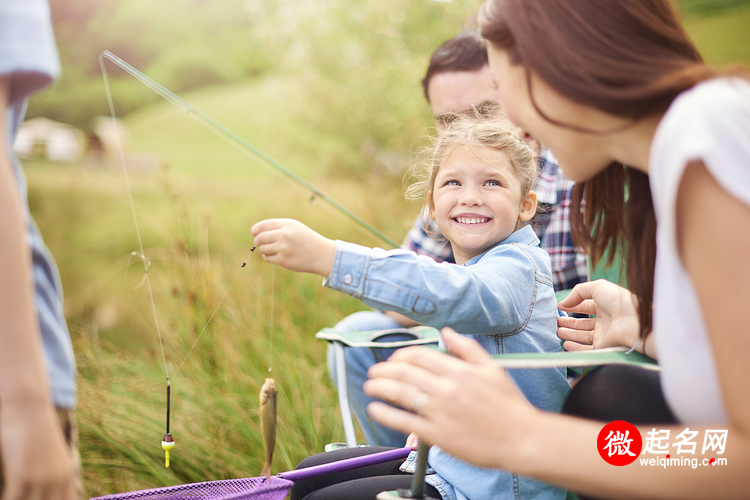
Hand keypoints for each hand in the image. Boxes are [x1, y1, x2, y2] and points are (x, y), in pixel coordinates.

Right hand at [0, 403, 76, 499]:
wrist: (29, 408)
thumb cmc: (35, 433)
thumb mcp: (49, 458)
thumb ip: (51, 479)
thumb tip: (45, 492)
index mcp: (68, 477)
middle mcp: (59, 481)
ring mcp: (42, 479)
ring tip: (13, 499)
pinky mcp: (22, 475)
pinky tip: (3, 499)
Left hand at [251, 219, 335, 275]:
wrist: (321, 254)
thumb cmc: (305, 239)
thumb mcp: (294, 227)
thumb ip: (276, 227)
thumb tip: (255, 233)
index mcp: (286, 225)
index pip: (262, 226)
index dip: (255, 230)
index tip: (254, 233)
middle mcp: (284, 235)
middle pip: (259, 238)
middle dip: (258, 241)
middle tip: (263, 243)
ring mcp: (283, 248)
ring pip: (262, 249)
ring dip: (265, 249)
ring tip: (276, 249)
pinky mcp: (283, 260)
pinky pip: (267, 258)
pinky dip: (270, 257)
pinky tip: (279, 255)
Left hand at [364, 328, 539, 469]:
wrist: (522, 439)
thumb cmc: (509, 405)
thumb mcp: (491, 369)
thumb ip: (467, 348)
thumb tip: (445, 332)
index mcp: (459, 370)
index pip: (418, 356)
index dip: (399, 356)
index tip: (393, 361)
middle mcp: (447, 388)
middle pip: (404, 372)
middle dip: (383, 370)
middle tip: (374, 372)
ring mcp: (441, 411)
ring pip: (400, 393)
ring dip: (379, 387)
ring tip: (369, 386)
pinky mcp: (437, 434)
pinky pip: (404, 421)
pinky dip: (385, 413)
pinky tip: (375, 408)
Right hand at [556, 280, 639, 350]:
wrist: (633, 321)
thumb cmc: (618, 301)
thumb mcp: (597, 287)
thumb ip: (578, 292)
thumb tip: (564, 303)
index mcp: (605, 305)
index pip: (586, 307)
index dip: (573, 306)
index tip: (560, 307)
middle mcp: (604, 321)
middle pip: (583, 323)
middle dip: (569, 322)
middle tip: (556, 321)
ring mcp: (603, 334)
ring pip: (582, 336)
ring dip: (570, 334)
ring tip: (557, 331)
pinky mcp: (602, 347)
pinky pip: (586, 349)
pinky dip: (575, 348)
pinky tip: (565, 344)